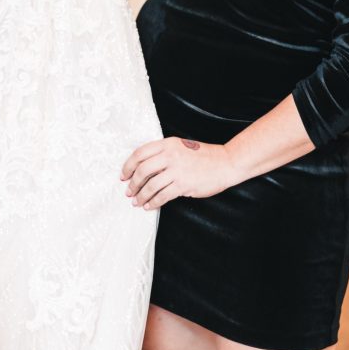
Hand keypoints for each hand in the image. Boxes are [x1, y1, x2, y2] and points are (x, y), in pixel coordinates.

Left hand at [121, 136, 238, 210]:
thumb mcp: (181, 147)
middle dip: (132, 183)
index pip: (140, 153)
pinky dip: (153, 202)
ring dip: (141, 196)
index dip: (128, 166)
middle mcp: (170, 155)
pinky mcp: (183, 184)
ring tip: (137, 202)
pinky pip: (162, 196)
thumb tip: (144, 168)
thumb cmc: (203, 156)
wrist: (225, 163)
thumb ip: (164, 153)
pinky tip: (149, 206)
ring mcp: (176, 170)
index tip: (123, 175)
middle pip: (142, 170)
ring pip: (150, 185)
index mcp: (167, 144)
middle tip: (129, 191)